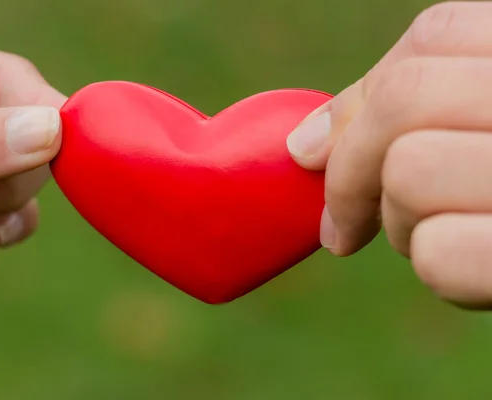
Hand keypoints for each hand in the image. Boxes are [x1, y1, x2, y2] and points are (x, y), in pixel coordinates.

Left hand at [286, 2, 491, 308]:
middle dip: (351, 170)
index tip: (313, 153)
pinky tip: (477, 275)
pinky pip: (441, 254)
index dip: (357, 101)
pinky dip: (440, 271)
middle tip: (343, 225)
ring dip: (400, 224)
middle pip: (406, 100)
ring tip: (443, 237)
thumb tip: (304, 142)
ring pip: (411, 173)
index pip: (434, 38)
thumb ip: (426, 111)